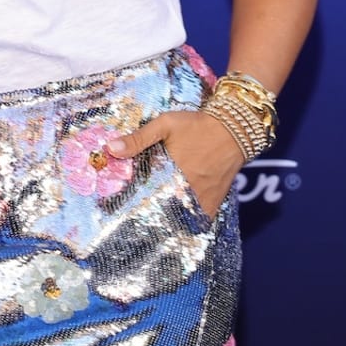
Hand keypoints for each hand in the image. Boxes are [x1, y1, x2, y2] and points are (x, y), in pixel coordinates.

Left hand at [106, 110, 244, 215]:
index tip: (118, 207)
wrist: (234, 129)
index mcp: (172, 172)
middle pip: (162, 209)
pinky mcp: (214, 200)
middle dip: (147, 213)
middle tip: (130, 217)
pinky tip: (175, 221)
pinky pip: (198, 218)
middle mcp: (187, 189)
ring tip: (150, 221)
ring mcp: (202, 197)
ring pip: (179, 217)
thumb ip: (139, 138)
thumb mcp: (165, 124)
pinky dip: (187, 221)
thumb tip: (110, 148)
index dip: (131, 202)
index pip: (146, 195)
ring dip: (166, 217)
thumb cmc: (197, 126)